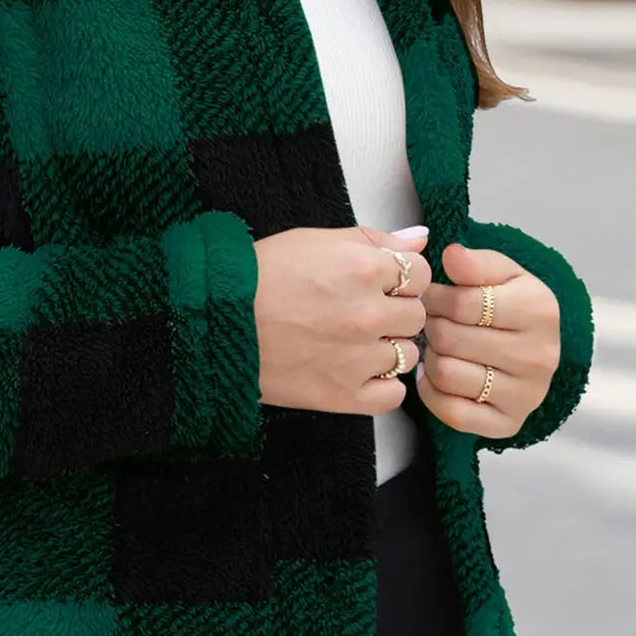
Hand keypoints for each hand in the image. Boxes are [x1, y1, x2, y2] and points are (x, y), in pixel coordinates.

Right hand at [253, 224, 431, 414]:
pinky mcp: (344, 395)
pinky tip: (356, 372)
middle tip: (359, 314)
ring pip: (407, 355)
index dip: (400, 278)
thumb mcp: (313, 241)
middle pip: (416, 315)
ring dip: (386, 349)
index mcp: (363, 268)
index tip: (378, 285)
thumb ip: (373, 239)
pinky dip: (381, 386)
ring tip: (351, 343)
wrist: (215, 323)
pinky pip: (392, 396)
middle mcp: (367, 314)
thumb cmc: (258, 278)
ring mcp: (358, 358)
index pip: (419, 274)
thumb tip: (420, 240)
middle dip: (394, 312)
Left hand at [417, 243, 560, 437]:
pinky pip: (449, 411)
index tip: (432, 295)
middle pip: (449, 338)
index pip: (463, 302)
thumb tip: (451, 254)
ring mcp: (527, 394)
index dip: (435, 297)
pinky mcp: (507, 424)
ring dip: (430, 358)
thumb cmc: (507, 307)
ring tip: (439, 347)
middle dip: (432, 326)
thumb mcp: (500, 275)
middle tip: (433, 322)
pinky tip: (437, 376)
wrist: (530, 352)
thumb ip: (475, 262)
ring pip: (445, 373)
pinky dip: (432, 391)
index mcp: (540, 310)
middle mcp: (540, 355)